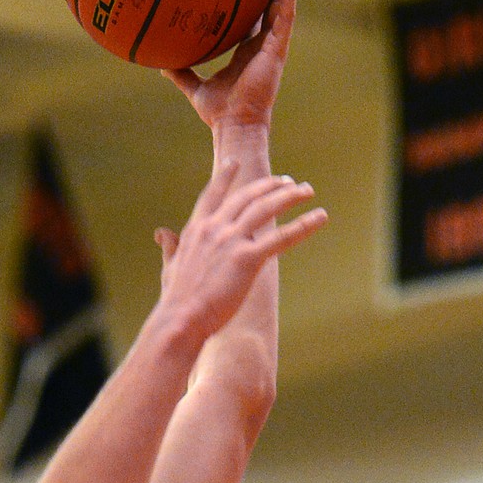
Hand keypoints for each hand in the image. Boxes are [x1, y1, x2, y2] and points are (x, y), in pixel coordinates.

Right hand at [154, 157, 325, 338]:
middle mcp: (215, 228)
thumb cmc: (176, 300)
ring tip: (306, 191)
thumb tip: (162, 233)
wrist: (180, 320)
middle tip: (288, 181)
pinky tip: (320, 217)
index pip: (213, 195)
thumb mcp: (170, 267)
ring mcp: (232, 241)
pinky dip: (303, 226)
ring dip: (289, 195)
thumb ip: (170, 247)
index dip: (225, 177)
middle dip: (270, 185)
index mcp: (196, 229)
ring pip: (266, 208)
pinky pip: (281, 238)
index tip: (235, 162)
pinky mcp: (248, 259)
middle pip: (247, 196)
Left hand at [165, 0, 295, 133]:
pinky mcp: (278, 49)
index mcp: (246, 50)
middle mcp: (262, 44)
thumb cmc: (218, 112)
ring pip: (282, 3)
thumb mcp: (194, 88)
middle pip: (270, 4)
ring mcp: (273, 45)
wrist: (233, 125)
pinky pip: (286, 15)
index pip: (252, 16)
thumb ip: (181, 73)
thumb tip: (159, 63)